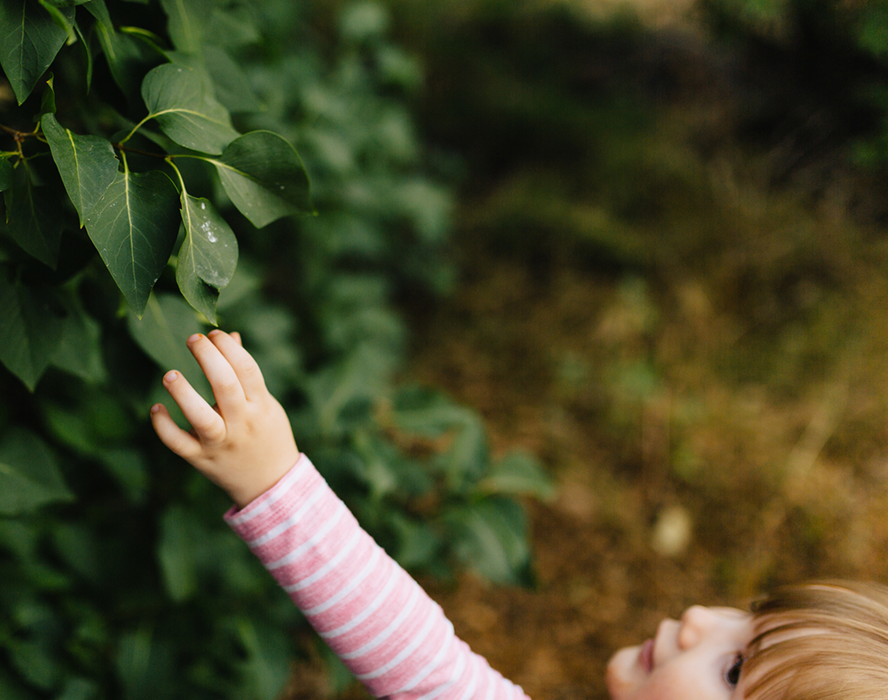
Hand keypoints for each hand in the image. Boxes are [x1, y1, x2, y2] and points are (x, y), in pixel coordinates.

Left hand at [150, 330, 299, 508]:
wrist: (270, 484)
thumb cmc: (267, 435)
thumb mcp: (265, 403)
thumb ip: (246, 373)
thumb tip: (229, 335)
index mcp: (260, 406)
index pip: (246, 370)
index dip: (229, 348)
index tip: (213, 333)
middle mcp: (241, 423)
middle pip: (226, 387)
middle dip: (209, 359)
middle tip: (193, 339)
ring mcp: (221, 443)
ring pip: (202, 419)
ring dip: (184, 395)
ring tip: (170, 374)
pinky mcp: (202, 460)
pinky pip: (180, 444)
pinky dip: (165, 427)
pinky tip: (155, 408)